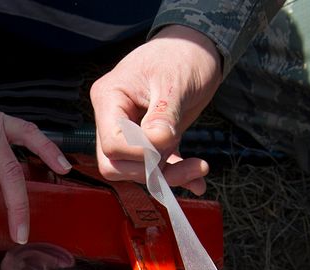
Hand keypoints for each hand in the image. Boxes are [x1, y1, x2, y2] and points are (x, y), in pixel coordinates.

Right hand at [89, 25, 222, 194]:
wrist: (196, 49)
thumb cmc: (182, 55)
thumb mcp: (175, 82)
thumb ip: (163, 114)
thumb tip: (157, 144)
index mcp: (110, 99)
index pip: (112, 143)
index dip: (139, 153)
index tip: (169, 142)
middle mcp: (112, 118)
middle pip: (115, 164)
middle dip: (150, 171)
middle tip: (187, 166)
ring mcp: (128, 132)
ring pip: (134, 171)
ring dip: (167, 176)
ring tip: (199, 168)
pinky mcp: (147, 141)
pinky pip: (154, 166)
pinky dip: (175, 174)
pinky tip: (197, 180)